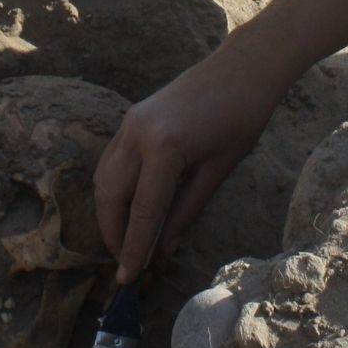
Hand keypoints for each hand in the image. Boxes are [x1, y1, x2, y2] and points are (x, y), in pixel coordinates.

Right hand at [85, 63, 284, 282]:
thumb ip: (186, 212)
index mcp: (164, 148)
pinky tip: (128, 208)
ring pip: (104, 179)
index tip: (128, 280)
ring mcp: (129, 123)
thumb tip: (164, 250)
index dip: (134, 249)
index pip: (143, 212)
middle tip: (126, 264)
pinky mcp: (131, 119)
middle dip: (113, 234)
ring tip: (126, 242)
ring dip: (110, 213)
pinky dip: (114, 189)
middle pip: (110, 197)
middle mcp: (137, 134)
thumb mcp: (218, 171)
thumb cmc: (241, 118)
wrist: (243, 68)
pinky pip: (111, 161)